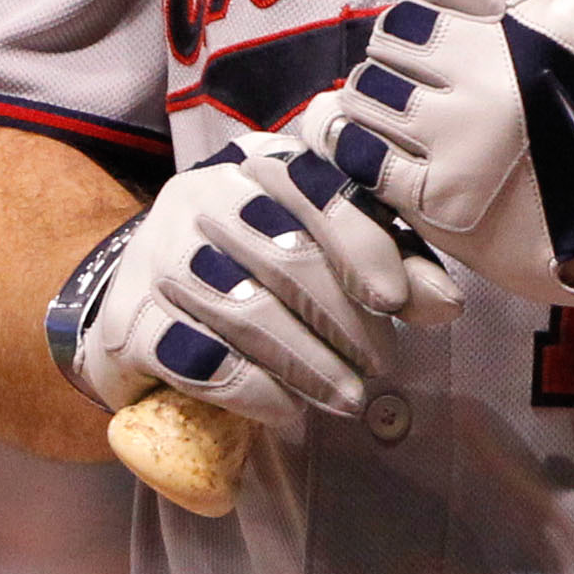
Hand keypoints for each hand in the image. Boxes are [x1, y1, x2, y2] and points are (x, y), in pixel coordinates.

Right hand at [57, 136, 459, 427]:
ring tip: (347, 398)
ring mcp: (160, 256)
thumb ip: (388, 264)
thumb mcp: (326, 247)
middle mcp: (205, 196)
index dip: (361, 242)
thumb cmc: (256, 264)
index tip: (397, 299)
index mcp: (261, 164)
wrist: (142, 297)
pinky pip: (196, 356)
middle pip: (285, 254)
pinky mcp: (129, 320)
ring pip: (244, 308)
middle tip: (380, 366)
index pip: (316, 188)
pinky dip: (251, 387)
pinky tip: (287, 409)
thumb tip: (443, 303)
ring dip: (306, 361)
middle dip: (343, 319)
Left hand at [298, 0, 573, 347]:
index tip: (441, 12)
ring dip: (382, 96)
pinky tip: (387, 147)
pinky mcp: (436, 197)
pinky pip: (364, 155)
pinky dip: (366, 146)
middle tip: (422, 69)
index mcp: (521, 19)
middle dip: (404, 44)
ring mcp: (454, 134)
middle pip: (395, 30)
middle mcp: (482, 68)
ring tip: (405, 113)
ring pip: (370, 90)